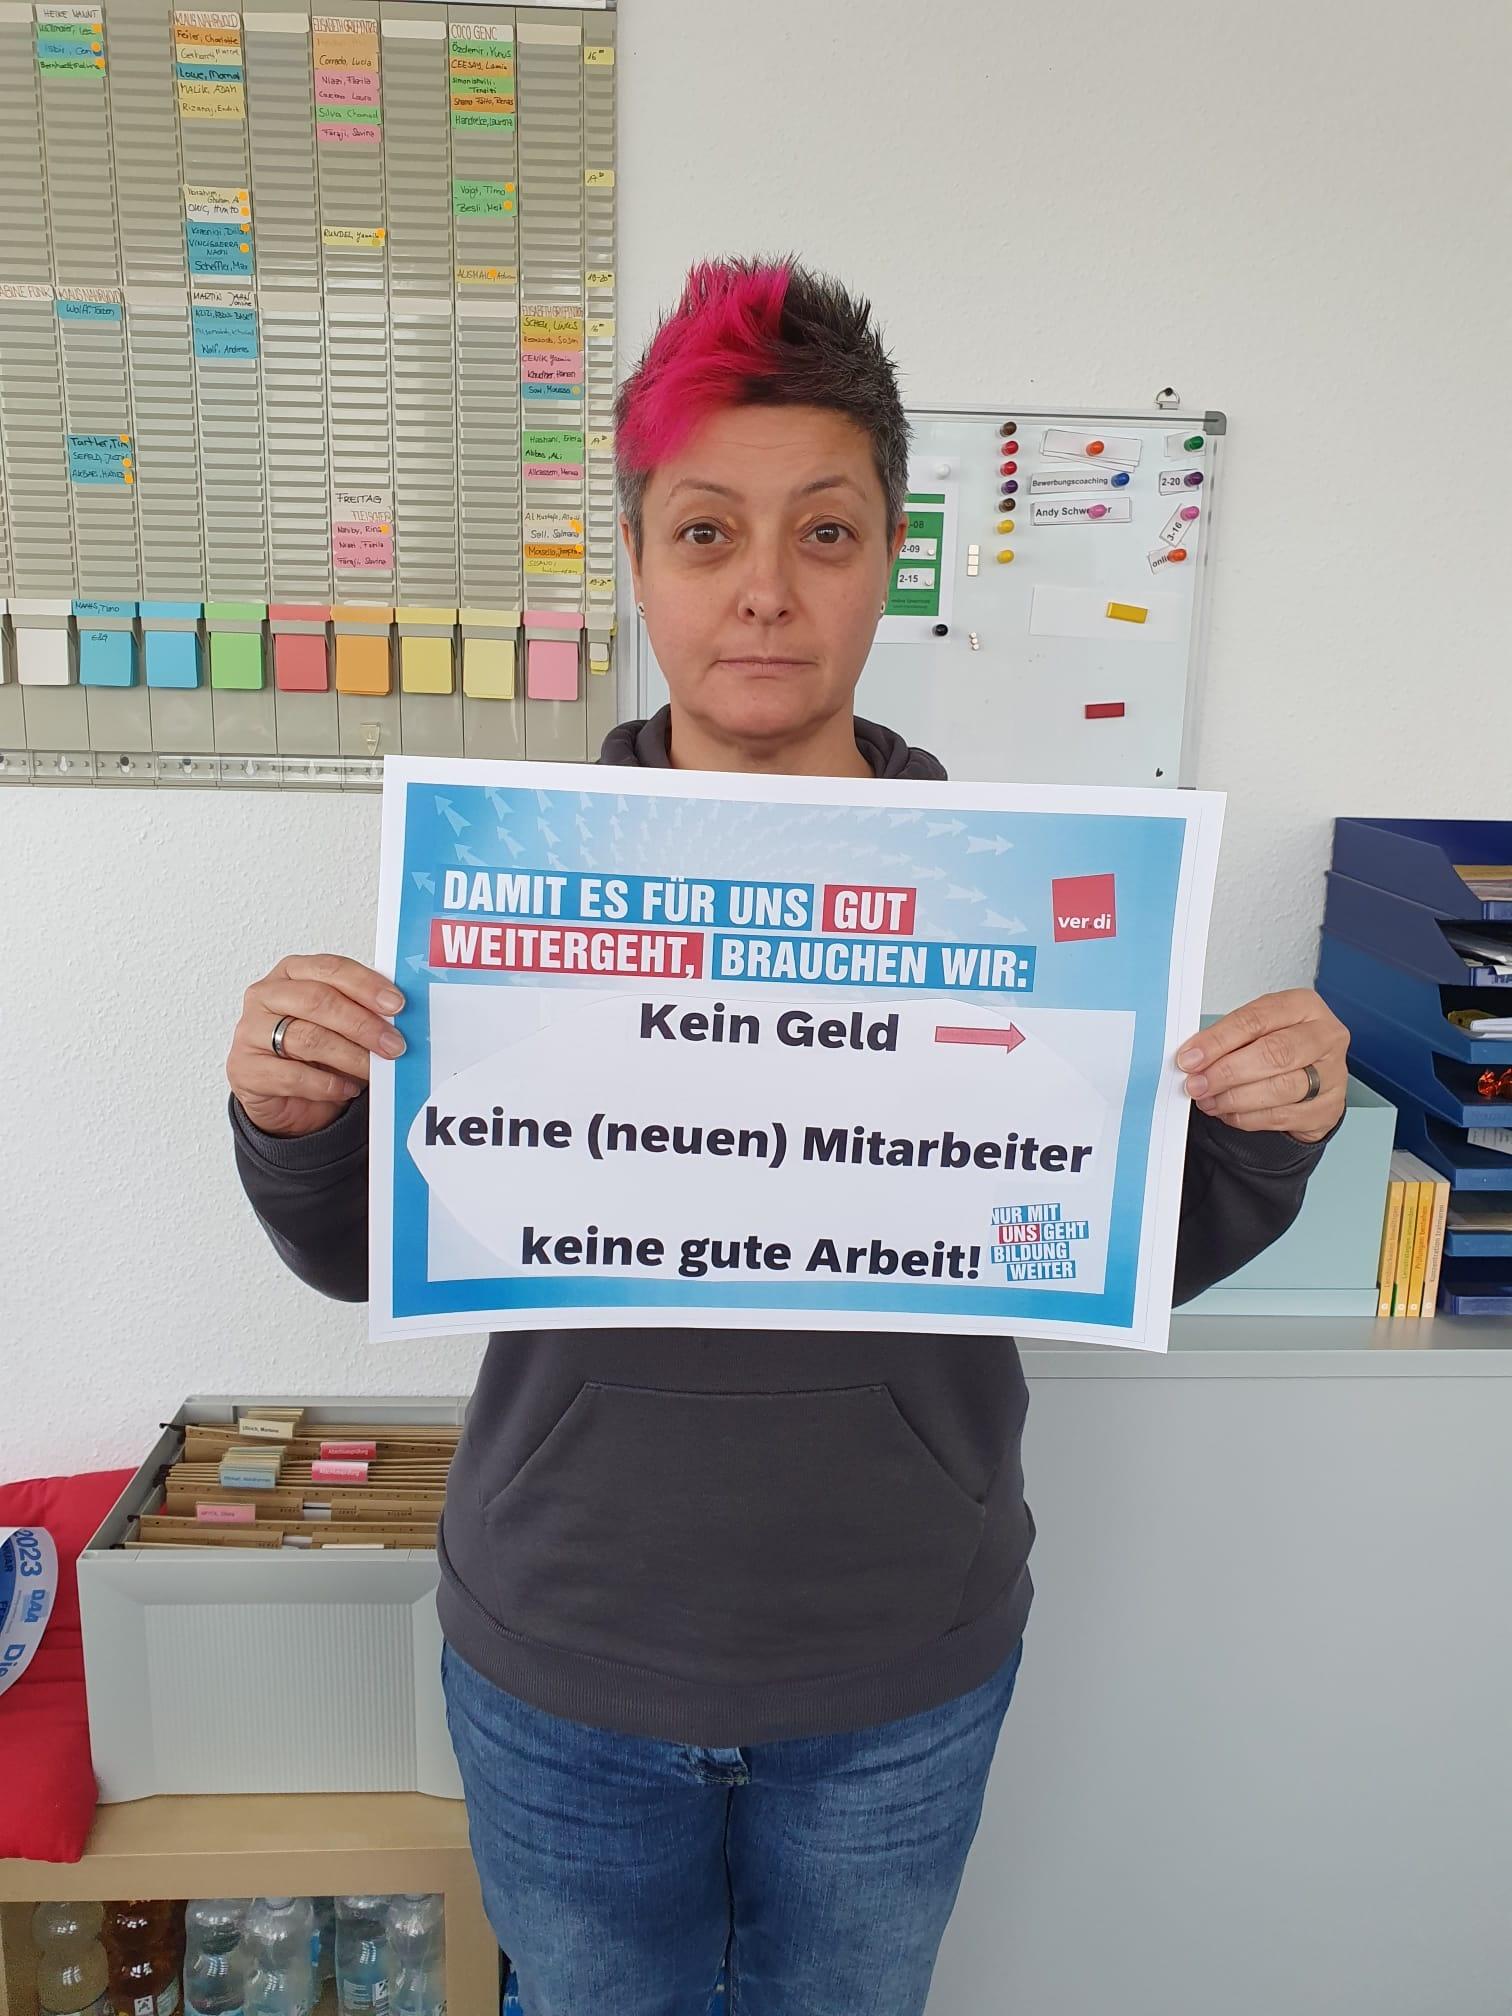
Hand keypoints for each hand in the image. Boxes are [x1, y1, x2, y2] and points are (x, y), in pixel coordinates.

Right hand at [228, 953, 406, 1138]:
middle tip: (394, 1044)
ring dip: (351, 1057)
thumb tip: (401, 1015)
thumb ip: (363, 1011)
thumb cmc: (315, 1052)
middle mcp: (266, 995)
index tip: (397, 1004)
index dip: (366, 985)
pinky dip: (327, 1085)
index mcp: (292, 972)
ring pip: (308, 1038)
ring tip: (375, 1070)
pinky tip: (347, 1088)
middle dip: (363, 1024)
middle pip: (318, 1001)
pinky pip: (293, 1076)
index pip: (331, 968)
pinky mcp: (246, 1069)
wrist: (285, 1097)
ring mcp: (250, 1031)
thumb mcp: (340, 1024)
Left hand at [1176, 989, 1348, 1144]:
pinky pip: (1281, 1116)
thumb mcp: (1257, 1030)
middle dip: (1227, 1071)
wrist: (1313, 1080)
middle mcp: (1325, 1037)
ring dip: (1235, 1098)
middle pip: (1275, 1053)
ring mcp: (1332, 1074)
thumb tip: (1193, 1057)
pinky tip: (1228, 1112)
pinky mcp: (1328, 1108)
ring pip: (1280, 1088)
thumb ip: (1228, 1040)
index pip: (1257, 1019)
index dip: (1219, 1040)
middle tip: (1197, 1083)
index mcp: (1304, 1006)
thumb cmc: (1281, 1046)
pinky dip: (1247, 1117)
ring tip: (1208, 1100)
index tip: (1190, 1057)